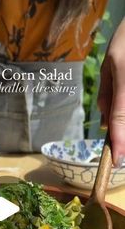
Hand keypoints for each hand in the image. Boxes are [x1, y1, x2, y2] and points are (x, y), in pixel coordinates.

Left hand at [98, 18, 124, 166]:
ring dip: (124, 123)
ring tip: (119, 92)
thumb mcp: (108, 67)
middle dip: (123, 134)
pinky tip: (122, 96)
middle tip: (118, 132)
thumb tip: (104, 126)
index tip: (116, 161)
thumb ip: (106, 97)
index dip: (119, 143)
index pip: (120, 119)